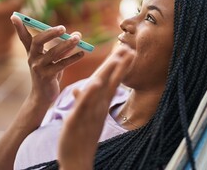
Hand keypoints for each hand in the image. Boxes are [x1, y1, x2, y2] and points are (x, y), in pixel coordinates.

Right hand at [11, 15, 83, 104]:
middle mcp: (32, 58)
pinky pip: (61, 65)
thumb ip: (64, 47)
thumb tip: (78, 34)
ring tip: (78, 38)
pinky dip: (73, 58)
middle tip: (63, 28)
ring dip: (67, 44)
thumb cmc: (50, 73)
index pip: (24, 37)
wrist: (44, 96)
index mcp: (32, 52)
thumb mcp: (55, 59)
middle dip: (50, 33)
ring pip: (53, 53)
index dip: (19, 27)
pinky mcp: (47, 76)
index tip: (14, 16)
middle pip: (38, 42)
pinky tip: (82, 53)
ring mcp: (39, 68)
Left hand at [58, 45, 134, 169]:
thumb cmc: (80, 137)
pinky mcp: (78, 120)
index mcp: (100, 105)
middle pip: (110, 82)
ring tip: (118, 58)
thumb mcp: (83, 115)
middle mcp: (98, 107)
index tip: (125, 53)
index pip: (110, 82)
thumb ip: (84, 100)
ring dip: (110, 74)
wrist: (77, 161)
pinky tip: (96, 83)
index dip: (117, 67)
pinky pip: (85, 106)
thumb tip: (79, 88)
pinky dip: (90, 94)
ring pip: (100, 90)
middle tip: (129, 49)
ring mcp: (90, 113)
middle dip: (119, 65)